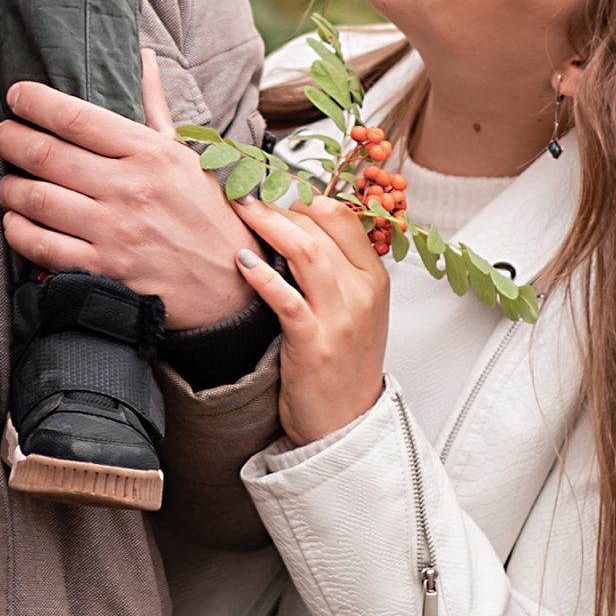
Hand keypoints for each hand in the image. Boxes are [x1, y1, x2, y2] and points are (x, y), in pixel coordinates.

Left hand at [0, 51, 259, 328]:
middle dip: (10, 139)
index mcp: (150, 153)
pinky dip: (17, 230)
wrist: (231, 285)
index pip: (76, 117)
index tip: (16, 96)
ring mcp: (115, 232)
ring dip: (9, 187)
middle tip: (1, 135)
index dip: (35, 102)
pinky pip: (40, 245)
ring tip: (7, 182)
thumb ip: (154, 107)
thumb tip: (144, 56)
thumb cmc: (204, 212)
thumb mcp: (185, 155)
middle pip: (46, 154)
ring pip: (35, 199)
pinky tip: (16, 220)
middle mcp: (131, 188)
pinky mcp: (103, 271)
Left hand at [233, 196, 391, 445]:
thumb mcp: (354, 310)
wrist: (346, 423)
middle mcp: (361, 293)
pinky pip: (286, 298)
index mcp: (374, 279)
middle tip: (246, 196)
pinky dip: (262, 274)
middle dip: (278, 205)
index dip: (303, 198)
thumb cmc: (343, 365)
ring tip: (241, 210)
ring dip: (269, 224)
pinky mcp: (313, 343)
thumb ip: (336, 269)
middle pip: (320, 227)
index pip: (343, 217)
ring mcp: (339, 318)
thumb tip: (295, 227)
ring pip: (306, 252)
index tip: (273, 191)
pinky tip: (241, 259)